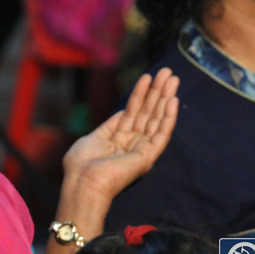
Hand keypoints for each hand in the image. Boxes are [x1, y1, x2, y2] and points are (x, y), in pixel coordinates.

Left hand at [62, 67, 178, 199]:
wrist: (83, 181)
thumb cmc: (82, 163)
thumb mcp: (94, 137)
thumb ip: (109, 125)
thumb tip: (123, 113)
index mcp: (118, 140)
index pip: (133, 112)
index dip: (140, 94)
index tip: (147, 77)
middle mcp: (132, 143)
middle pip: (147, 113)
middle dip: (157, 92)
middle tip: (168, 72)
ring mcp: (141, 149)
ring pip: (157, 119)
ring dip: (165, 98)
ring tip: (172, 78)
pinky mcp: (148, 156)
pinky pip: (161, 134)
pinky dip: (168, 117)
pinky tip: (172, 100)